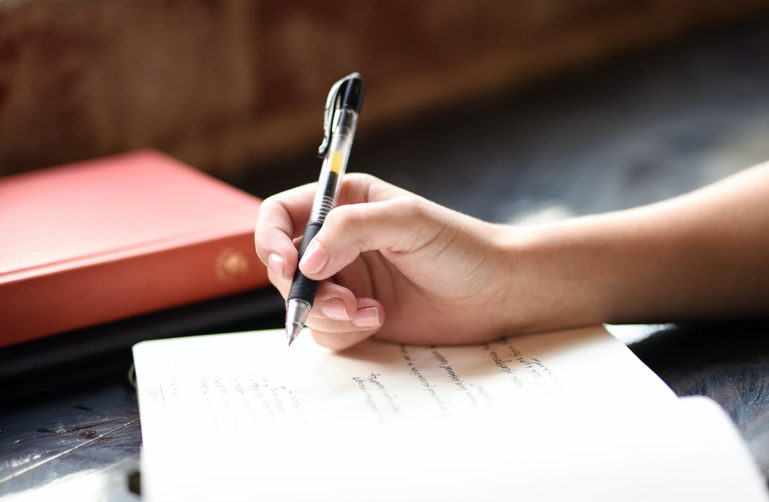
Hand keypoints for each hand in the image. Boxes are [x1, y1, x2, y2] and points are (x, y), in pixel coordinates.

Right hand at [254, 174, 516, 349]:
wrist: (496, 293)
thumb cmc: (461, 246)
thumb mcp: (408, 221)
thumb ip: (352, 229)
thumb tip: (305, 262)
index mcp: (344, 204)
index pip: (281, 216)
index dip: (271, 240)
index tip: (287, 265)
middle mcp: (337, 242)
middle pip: (284, 266)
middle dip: (304, 289)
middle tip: (340, 300)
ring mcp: (346, 282)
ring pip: (302, 304)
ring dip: (327, 314)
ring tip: (368, 313)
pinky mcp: (356, 317)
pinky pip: (325, 331)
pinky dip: (345, 331)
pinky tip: (378, 320)